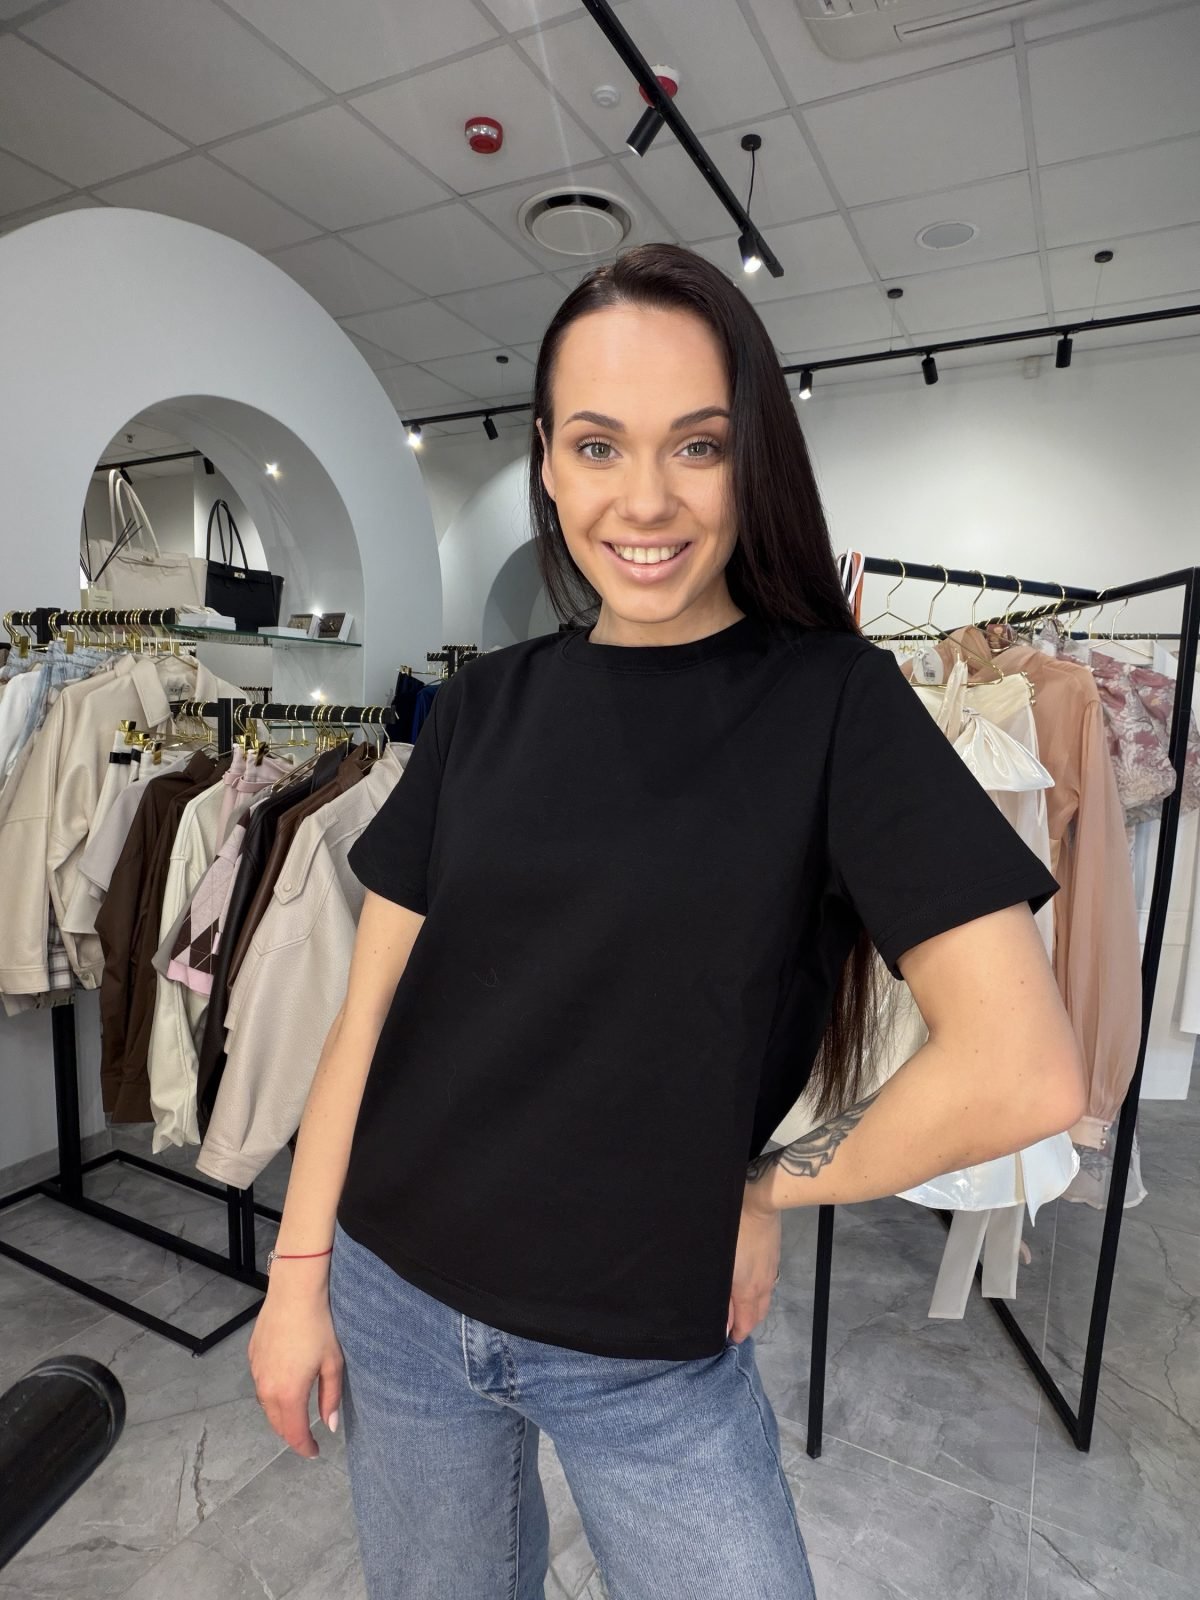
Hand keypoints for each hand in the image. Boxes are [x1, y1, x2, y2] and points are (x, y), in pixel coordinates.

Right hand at [248, 1282, 343, 1458]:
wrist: (294, 1293)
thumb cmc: (319, 1327)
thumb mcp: (333, 1363)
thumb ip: (330, 1398)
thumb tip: (330, 1427)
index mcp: (288, 1394)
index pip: (294, 1433)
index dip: (305, 1447)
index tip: (314, 1452)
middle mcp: (267, 1389)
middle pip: (277, 1424)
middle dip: (292, 1434)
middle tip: (307, 1436)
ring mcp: (256, 1372)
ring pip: (266, 1405)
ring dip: (280, 1414)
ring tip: (297, 1413)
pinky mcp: (252, 1356)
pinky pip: (261, 1385)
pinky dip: (272, 1393)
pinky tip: (284, 1384)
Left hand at [726, 1178, 781, 1343]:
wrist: (758, 1204)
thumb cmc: (732, 1233)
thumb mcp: (722, 1269)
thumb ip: (722, 1297)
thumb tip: (724, 1323)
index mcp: (748, 1291)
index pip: (747, 1323)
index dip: (737, 1333)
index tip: (727, 1337)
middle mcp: (763, 1286)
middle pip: (759, 1314)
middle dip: (747, 1322)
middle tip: (731, 1323)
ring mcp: (771, 1271)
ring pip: (764, 1298)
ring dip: (753, 1306)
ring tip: (737, 1304)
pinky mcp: (773, 1258)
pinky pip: (767, 1283)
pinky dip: (758, 1291)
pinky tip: (748, 1282)